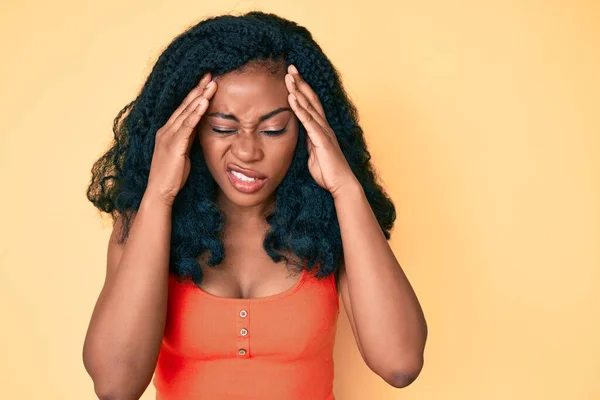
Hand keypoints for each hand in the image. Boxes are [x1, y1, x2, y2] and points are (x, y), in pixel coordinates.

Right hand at [146, 73, 217, 205]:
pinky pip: (187, 126)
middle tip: (210, 74)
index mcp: (168, 132)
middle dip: (198, 89)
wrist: (159, 192)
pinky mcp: (174, 145)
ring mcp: (168, 136)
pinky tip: (204, 102)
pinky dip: (196, 112)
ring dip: (200, 96)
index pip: (183, 109)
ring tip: (211, 83)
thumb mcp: (183, 153)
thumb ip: (188, 139)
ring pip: (186, 112)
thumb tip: (198, 129)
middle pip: (185, 105)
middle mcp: (166, 130)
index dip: (195, 94)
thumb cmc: (172, 176)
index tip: (206, 82)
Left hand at [284, 64, 357, 196]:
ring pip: (309, 106)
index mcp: (321, 129)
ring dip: (298, 91)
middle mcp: (324, 127)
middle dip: (300, 83)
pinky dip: (300, 109)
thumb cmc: (328, 173)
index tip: (293, 77)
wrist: (341, 185)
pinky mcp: (321, 140)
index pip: (311, 104)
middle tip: (291, 67)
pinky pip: (309, 121)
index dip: (302, 90)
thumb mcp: (313, 154)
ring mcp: (323, 132)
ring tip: (289, 77)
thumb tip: (302, 137)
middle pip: (311, 99)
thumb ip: (309, 143)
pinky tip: (292, 98)